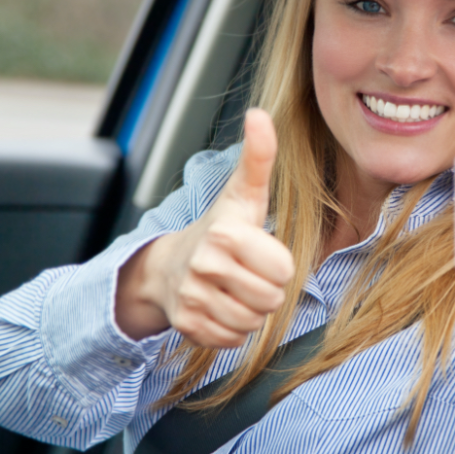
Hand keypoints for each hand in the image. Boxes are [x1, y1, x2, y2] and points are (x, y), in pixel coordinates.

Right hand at [115, 108, 294, 345]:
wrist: (170, 264)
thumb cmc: (223, 227)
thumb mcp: (245, 192)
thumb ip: (259, 156)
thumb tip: (259, 113)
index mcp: (226, 234)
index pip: (283, 271)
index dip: (279, 264)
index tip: (261, 252)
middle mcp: (205, 266)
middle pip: (271, 300)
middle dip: (267, 289)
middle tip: (249, 273)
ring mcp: (192, 298)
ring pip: (252, 322)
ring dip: (251, 310)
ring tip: (236, 288)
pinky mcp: (186, 326)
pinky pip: (232, 340)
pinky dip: (232, 328)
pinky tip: (220, 305)